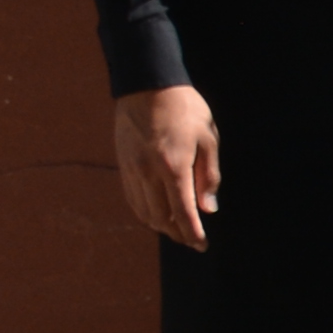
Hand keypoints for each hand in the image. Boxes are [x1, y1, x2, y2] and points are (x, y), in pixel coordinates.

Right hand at [112, 85, 222, 247]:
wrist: (147, 87)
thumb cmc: (185, 109)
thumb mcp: (208, 138)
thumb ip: (209, 176)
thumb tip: (208, 208)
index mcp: (173, 167)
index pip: (183, 212)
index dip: (193, 233)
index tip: (202, 245)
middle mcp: (148, 174)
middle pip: (161, 217)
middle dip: (178, 234)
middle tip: (192, 240)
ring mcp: (132, 171)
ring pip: (144, 211)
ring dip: (161, 226)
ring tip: (177, 231)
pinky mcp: (123, 166)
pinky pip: (133, 199)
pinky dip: (145, 212)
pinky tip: (157, 214)